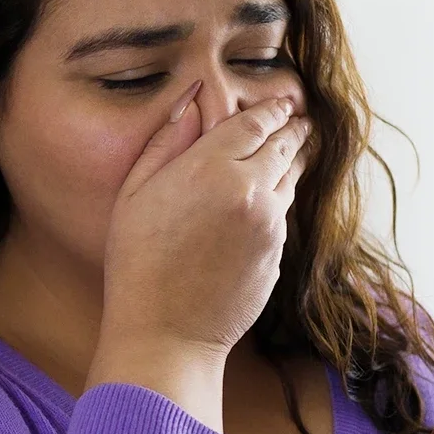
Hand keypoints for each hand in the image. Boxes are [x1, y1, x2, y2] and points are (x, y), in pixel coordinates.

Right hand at [86, 84, 314, 427]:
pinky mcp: (278, 254)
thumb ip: (166, 142)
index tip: (280, 102)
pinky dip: (280, 199)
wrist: (166, 333)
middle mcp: (250, 191)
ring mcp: (270, 225)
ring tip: (299, 147)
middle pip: (284, 146)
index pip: (255, 123)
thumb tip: (194, 100)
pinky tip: (272, 197)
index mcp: (211, 168)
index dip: (270, 109)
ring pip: (290, 179)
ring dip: (294, 160)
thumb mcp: (134, 194)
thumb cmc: (137, 263)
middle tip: (299, 118)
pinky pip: (283, 214)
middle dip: (292, 129)